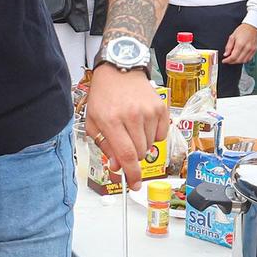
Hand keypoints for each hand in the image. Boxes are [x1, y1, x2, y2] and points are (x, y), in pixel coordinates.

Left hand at [85, 64, 169, 181]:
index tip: (134, 185)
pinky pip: (161, 135)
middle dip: (132, 156)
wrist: (119, 70)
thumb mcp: (95, 122)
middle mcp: (132, 116)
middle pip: (139, 153)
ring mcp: (148, 111)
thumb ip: (105, 146)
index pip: (126, 155)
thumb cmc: (104, 96)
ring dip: (141, 144)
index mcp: (111, 120)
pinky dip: (153, 135)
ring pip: (150, 146)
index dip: (131, 174)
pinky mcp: (160, 108)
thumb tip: (117, 167)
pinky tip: (142, 123)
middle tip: (124, 144)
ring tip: (131, 128)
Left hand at [221, 22, 256, 64]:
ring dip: (238, 62)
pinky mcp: (255, 50)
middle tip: (228, 60)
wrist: (252, 26)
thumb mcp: (232, 36)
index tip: (224, 61)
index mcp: (240, 44)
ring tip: (233, 59)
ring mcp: (252, 49)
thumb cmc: (242, 30)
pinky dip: (244, 60)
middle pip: (238, 60)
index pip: (233, 57)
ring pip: (244, 61)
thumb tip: (226, 54)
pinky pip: (249, 59)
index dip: (227, 60)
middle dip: (232, 62)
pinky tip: (240, 57)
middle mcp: (247, 48)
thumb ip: (228, 46)